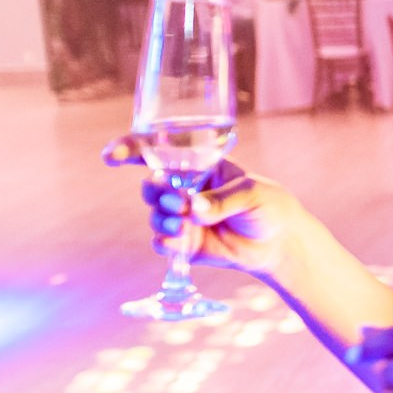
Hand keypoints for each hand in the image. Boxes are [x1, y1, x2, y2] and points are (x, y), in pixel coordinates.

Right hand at [103, 137, 301, 278]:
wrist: (280, 242)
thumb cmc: (269, 206)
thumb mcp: (252, 194)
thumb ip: (222, 200)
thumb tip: (194, 209)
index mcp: (198, 166)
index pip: (158, 152)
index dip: (129, 149)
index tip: (111, 156)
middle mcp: (185, 190)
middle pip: (151, 185)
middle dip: (156, 193)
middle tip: (179, 204)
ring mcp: (183, 217)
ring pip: (155, 215)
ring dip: (163, 219)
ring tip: (185, 224)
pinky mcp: (185, 243)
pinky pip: (162, 242)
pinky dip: (166, 242)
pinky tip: (180, 241)